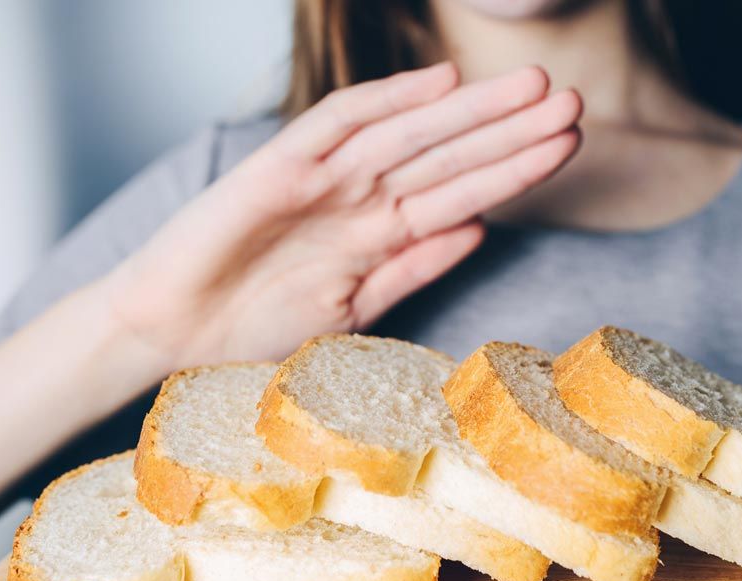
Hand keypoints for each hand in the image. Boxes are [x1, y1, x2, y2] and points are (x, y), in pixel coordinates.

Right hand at [97, 63, 581, 371]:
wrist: (169, 336)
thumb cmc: (251, 328)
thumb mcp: (351, 310)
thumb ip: (411, 269)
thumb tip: (477, 230)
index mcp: (379, 234)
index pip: (461, 193)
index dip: (515, 169)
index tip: (567, 145)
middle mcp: (359, 200)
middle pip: (448, 157)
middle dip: (510, 131)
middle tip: (572, 101)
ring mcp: (321, 181)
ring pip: (410, 137)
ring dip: (471, 115)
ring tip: (532, 88)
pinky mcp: (276, 170)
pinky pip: (336, 127)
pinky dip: (385, 103)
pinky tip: (438, 84)